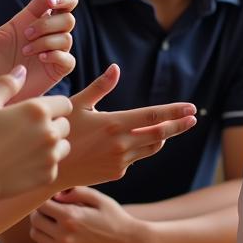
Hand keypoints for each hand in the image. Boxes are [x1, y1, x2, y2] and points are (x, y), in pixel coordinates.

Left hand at [0, 0, 76, 98]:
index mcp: (31, 20)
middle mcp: (47, 32)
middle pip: (66, 13)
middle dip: (53, 15)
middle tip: (35, 22)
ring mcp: (55, 50)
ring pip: (66, 34)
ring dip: (46, 38)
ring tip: (26, 48)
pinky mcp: (59, 68)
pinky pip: (67, 57)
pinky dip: (54, 54)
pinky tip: (40, 58)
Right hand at [0, 67, 72, 219]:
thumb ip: (6, 84)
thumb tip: (22, 70)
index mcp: (37, 111)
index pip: (63, 104)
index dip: (50, 106)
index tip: (33, 113)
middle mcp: (49, 133)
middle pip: (65, 124)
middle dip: (50, 125)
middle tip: (26, 131)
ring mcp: (50, 157)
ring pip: (62, 146)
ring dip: (50, 145)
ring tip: (25, 147)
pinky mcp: (47, 177)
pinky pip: (53, 166)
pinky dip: (42, 165)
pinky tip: (20, 164)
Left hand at [29, 186, 151, 242]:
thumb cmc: (114, 217)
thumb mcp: (99, 199)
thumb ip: (76, 191)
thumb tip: (56, 193)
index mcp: (71, 218)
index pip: (41, 206)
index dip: (44, 199)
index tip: (53, 197)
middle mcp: (65, 236)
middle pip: (35, 221)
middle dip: (40, 211)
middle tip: (52, 208)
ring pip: (36, 236)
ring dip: (41, 226)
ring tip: (54, 220)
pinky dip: (45, 241)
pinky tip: (58, 234)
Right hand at [55, 65, 196, 188]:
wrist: (49, 169)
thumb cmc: (61, 131)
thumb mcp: (76, 105)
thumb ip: (99, 87)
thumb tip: (116, 68)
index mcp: (114, 123)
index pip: (153, 116)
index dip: (175, 112)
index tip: (191, 108)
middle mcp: (122, 144)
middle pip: (160, 133)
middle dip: (178, 125)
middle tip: (193, 118)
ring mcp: (121, 161)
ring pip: (151, 147)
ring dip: (161, 137)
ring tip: (167, 128)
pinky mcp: (117, 173)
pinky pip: (135, 158)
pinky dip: (138, 148)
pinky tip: (129, 142)